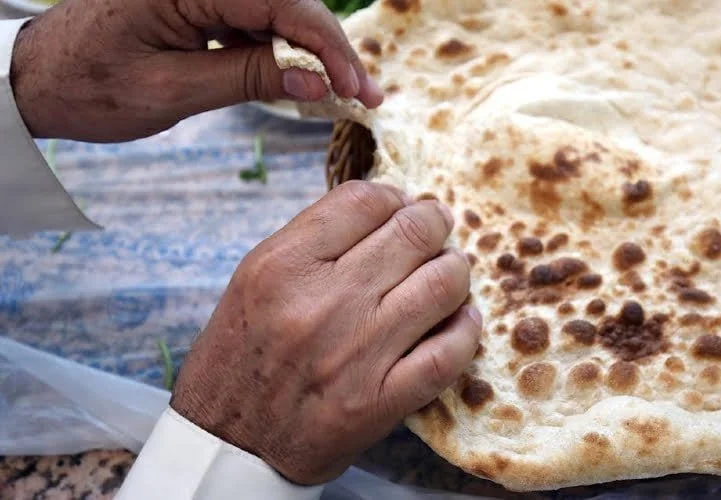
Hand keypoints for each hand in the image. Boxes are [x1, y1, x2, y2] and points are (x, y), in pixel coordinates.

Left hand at [9, 0, 382, 141]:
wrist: (36, 79)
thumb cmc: (89, 86)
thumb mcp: (172, 90)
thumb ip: (248, 79)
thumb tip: (316, 84)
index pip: (281, 4)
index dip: (327, 46)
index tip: (356, 87)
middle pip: (287, 5)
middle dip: (329, 50)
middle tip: (366, 94)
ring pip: (276, 13)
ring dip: (310, 53)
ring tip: (342, 93)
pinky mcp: (199, 3)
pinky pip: (254, 21)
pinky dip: (280, 53)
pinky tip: (301, 80)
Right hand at [170, 181, 481, 484]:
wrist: (229, 442)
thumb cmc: (244, 355)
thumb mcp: (257, 280)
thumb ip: (317, 241)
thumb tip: (389, 207)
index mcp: (281, 266)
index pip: (365, 200)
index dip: (395, 196)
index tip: (403, 205)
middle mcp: (320, 304)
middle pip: (412, 233)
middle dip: (434, 223)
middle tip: (437, 228)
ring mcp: (355, 354)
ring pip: (442, 284)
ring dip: (456, 271)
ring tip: (449, 272)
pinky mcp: (380, 401)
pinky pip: (450, 352)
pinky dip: (466, 329)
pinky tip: (462, 319)